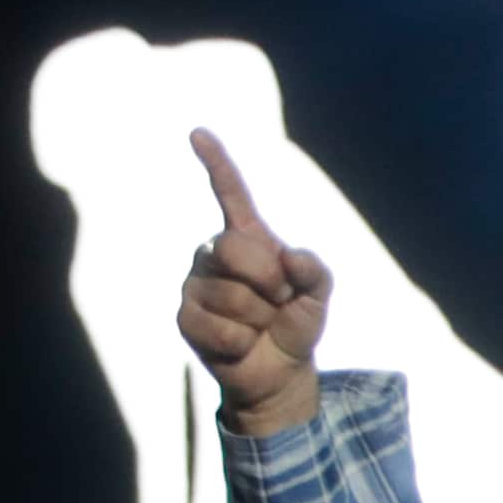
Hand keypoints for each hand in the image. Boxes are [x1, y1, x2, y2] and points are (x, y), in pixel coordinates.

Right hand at [177, 128, 332, 436]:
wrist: (279, 369)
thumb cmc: (295, 322)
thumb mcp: (318, 294)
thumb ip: (316, 271)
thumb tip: (291, 258)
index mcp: (248, 237)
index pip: (231, 193)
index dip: (216, 163)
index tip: (198, 133)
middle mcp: (214, 252)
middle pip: (235, 250)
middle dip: (270, 281)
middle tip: (278, 299)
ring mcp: (195, 284)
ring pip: (232, 296)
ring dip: (259, 318)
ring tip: (259, 325)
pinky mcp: (184, 316)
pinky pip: (219, 327)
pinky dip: (242, 341)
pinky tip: (240, 343)